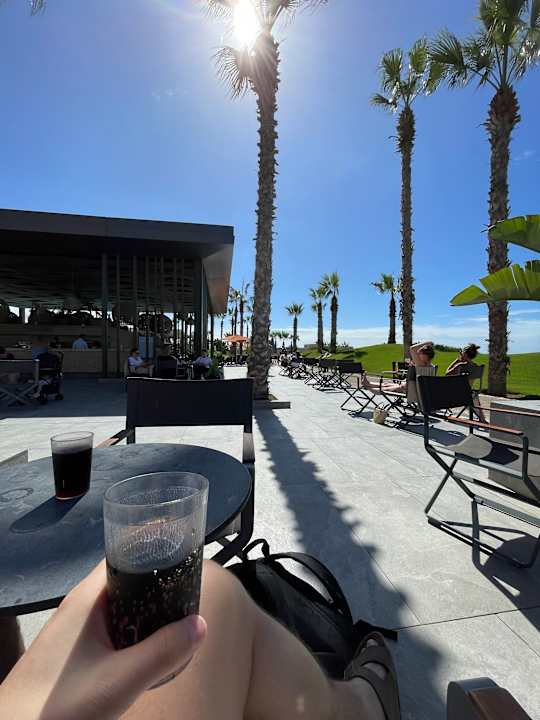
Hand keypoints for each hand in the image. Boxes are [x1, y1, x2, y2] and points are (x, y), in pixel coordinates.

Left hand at [0, 561, 206, 719]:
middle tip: (190, 591)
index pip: (126, 554)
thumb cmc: (57, 706)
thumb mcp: (119, 680)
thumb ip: (162, 653)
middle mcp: (81, 605)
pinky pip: (112, 626)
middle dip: (158, 582)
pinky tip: (148, 647)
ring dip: (147, 609)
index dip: (155, 548)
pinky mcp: (74, 649)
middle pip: (127, 578)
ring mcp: (75, 628)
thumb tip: (199, 625)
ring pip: (121, 605)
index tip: (184, 550)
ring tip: (177, 617)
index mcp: (88, 597)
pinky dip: (134, 629)